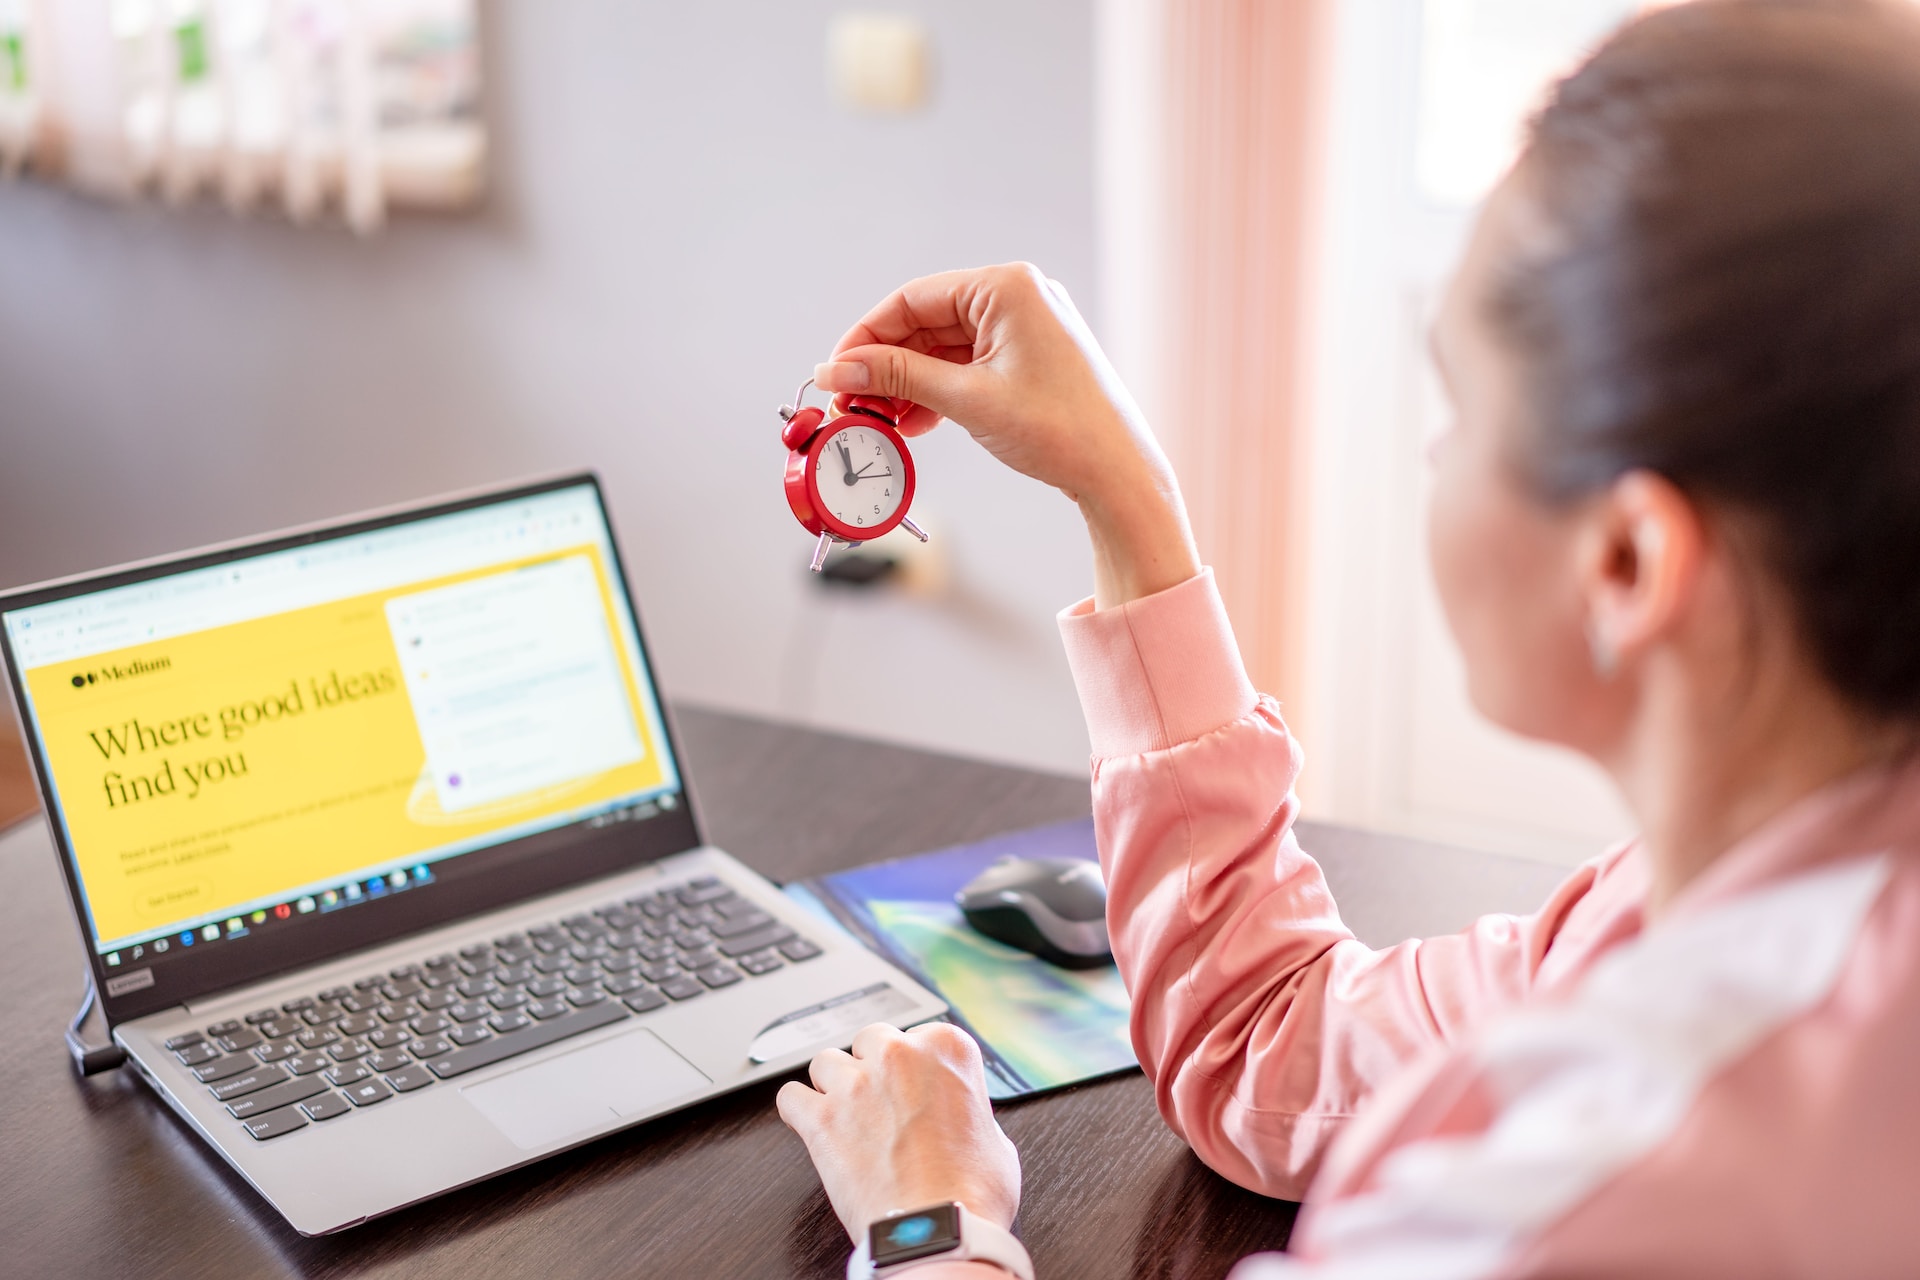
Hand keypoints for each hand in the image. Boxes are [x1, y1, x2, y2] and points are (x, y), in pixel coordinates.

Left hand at [777, 1021, 1021, 1243]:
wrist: (937, 1232)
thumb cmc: (971, 1193)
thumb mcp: (995, 1139)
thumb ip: (970, 1111)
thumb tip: (958, 1117)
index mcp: (947, 1049)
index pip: (921, 1034)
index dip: (917, 1066)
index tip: (916, 1088)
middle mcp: (898, 1056)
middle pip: (870, 1039)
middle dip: (873, 1067)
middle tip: (883, 1104)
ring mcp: (856, 1085)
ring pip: (826, 1062)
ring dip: (834, 1085)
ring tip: (848, 1117)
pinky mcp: (821, 1119)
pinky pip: (790, 1096)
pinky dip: (798, 1111)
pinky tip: (812, 1124)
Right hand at [814, 263, 1199, 607]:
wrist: (1117, 473)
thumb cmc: (1057, 430)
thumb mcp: (966, 399)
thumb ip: (897, 377)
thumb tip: (837, 368)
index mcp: (1007, 286)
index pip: (913, 299)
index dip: (866, 336)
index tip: (834, 370)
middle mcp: (1017, 296)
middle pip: (926, 323)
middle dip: (886, 365)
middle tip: (851, 402)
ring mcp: (1025, 327)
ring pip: (943, 348)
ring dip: (908, 383)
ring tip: (879, 420)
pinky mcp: (1028, 358)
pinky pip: (967, 365)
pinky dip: (937, 392)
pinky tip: (913, 423)